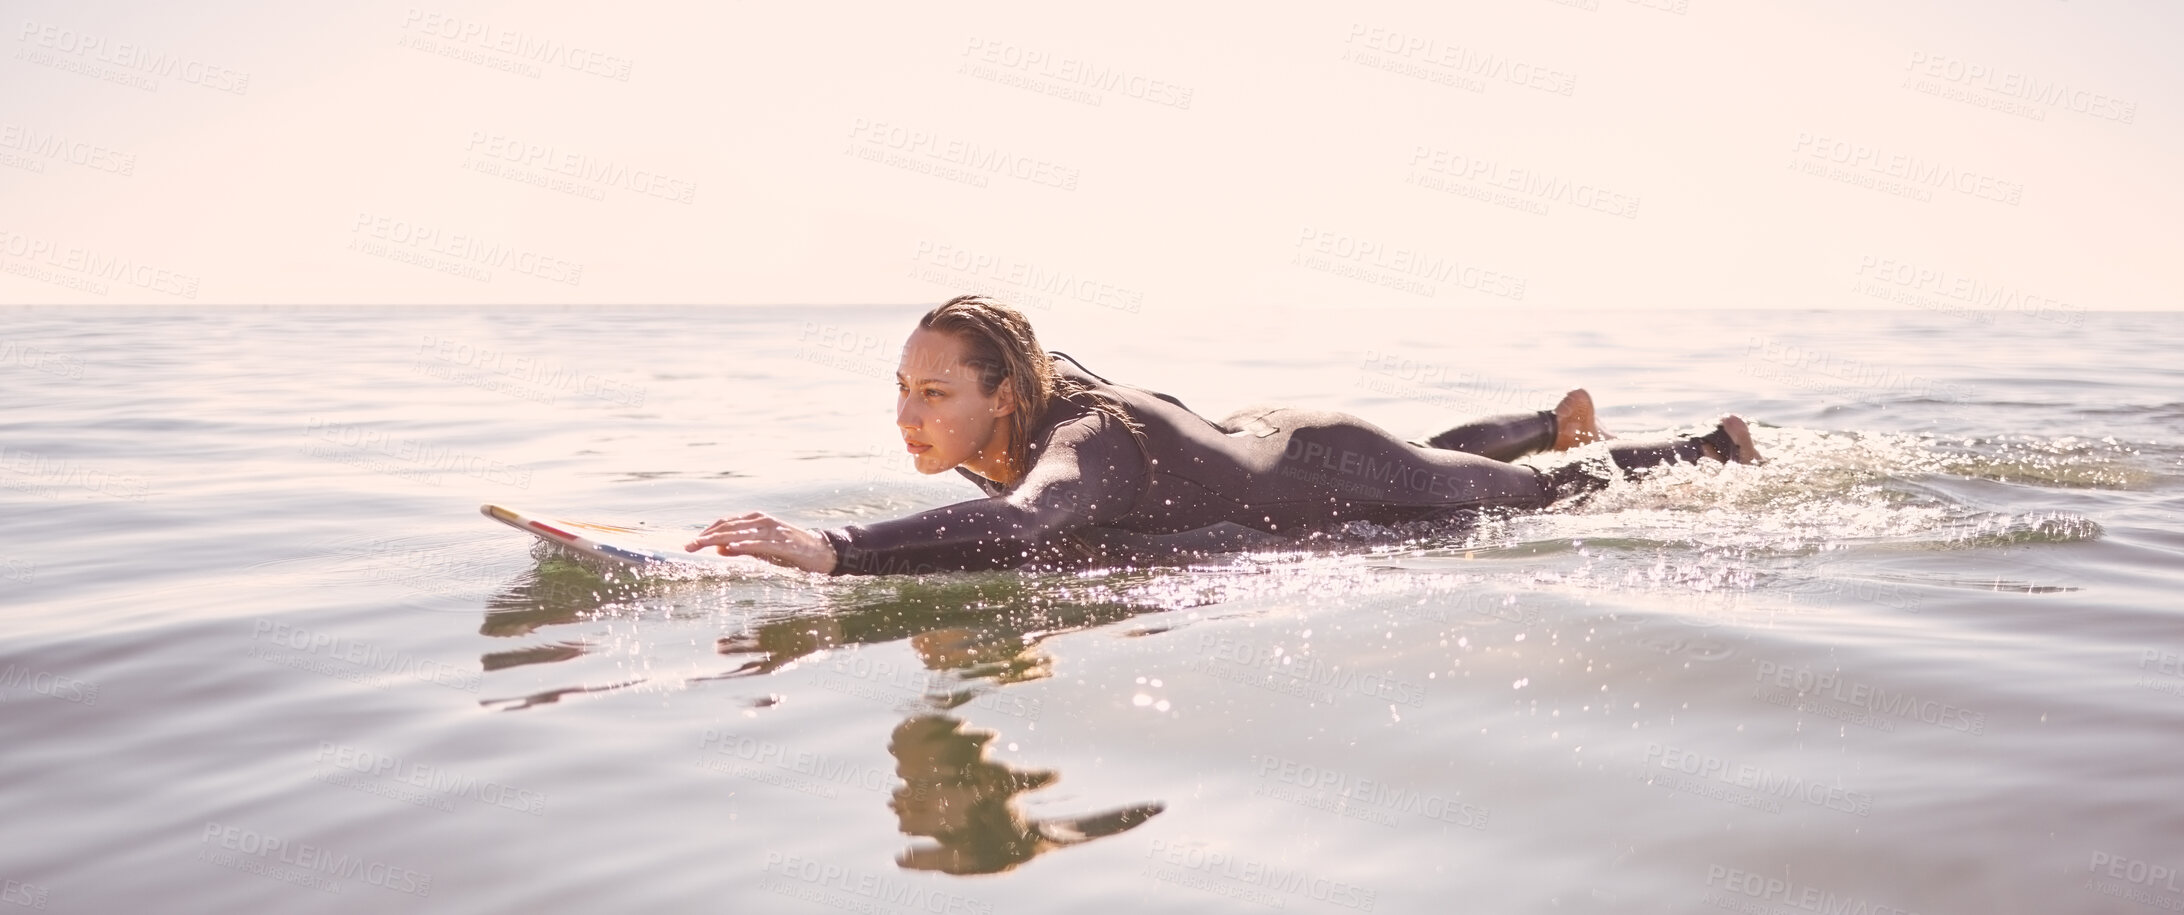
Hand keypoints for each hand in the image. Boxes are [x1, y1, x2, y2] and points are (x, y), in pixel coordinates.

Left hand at [684, 512, 837, 573]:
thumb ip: (742, 549)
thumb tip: (720, 550)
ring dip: (718, 538)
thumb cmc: (791, 552)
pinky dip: (745, 544)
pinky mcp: (784, 543)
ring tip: (701, 544)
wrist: (822, 552)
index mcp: (757, 521)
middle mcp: (763, 522)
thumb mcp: (763, 550)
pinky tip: (731, 547)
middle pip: (729, 527)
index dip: (707, 532)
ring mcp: (774, 531)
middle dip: (706, 536)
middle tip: (688, 545)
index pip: (726, 523)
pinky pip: (761, 543)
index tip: (691, 543)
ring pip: (740, 532)